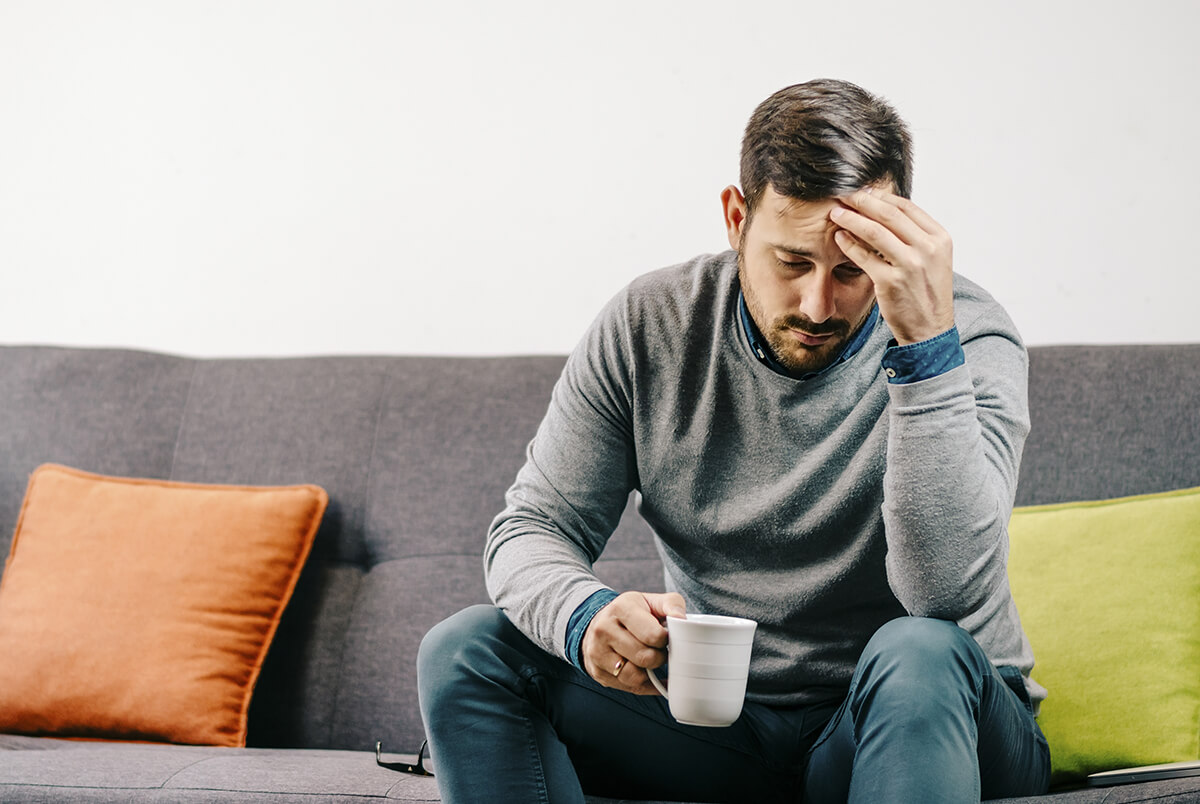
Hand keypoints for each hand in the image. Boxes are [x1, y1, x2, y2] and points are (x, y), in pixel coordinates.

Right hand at [581, 591, 685, 694]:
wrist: (599, 622)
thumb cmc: (631, 613)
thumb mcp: (651, 601)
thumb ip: (672, 605)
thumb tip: (681, 620)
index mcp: (621, 609)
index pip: (653, 635)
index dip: (665, 640)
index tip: (665, 637)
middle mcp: (604, 630)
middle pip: (645, 658)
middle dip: (659, 657)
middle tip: (659, 649)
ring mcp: (597, 652)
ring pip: (635, 676)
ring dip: (649, 672)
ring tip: (650, 659)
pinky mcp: (598, 672)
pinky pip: (629, 687)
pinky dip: (644, 684)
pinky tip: (648, 675)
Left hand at [829, 188, 954, 344]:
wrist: (930, 330)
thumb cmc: (927, 293)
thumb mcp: (932, 259)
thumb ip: (915, 236)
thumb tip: (884, 211)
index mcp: (940, 239)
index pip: (907, 207)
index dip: (881, 197)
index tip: (864, 192)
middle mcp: (928, 249)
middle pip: (889, 214)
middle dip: (863, 201)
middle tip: (845, 196)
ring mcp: (910, 265)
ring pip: (874, 231)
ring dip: (851, 219)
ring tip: (836, 214)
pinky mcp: (891, 282)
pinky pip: (863, 256)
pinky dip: (848, 244)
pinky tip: (839, 238)